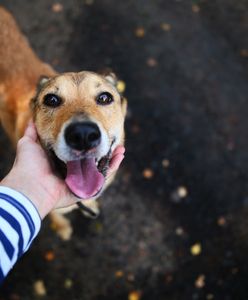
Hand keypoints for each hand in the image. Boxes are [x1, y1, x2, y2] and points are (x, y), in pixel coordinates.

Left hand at [0, 121, 124, 218]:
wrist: (30, 185)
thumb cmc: (29, 165)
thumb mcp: (28, 143)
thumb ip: (32, 132)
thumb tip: (33, 119)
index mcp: (61, 161)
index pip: (79, 151)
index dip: (88, 143)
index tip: (96, 132)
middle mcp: (72, 171)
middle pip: (93, 160)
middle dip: (103, 150)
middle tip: (111, 140)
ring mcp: (80, 181)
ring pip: (100, 168)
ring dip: (112, 158)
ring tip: (120, 148)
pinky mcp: (85, 189)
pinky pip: (102, 178)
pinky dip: (112, 167)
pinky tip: (119, 156)